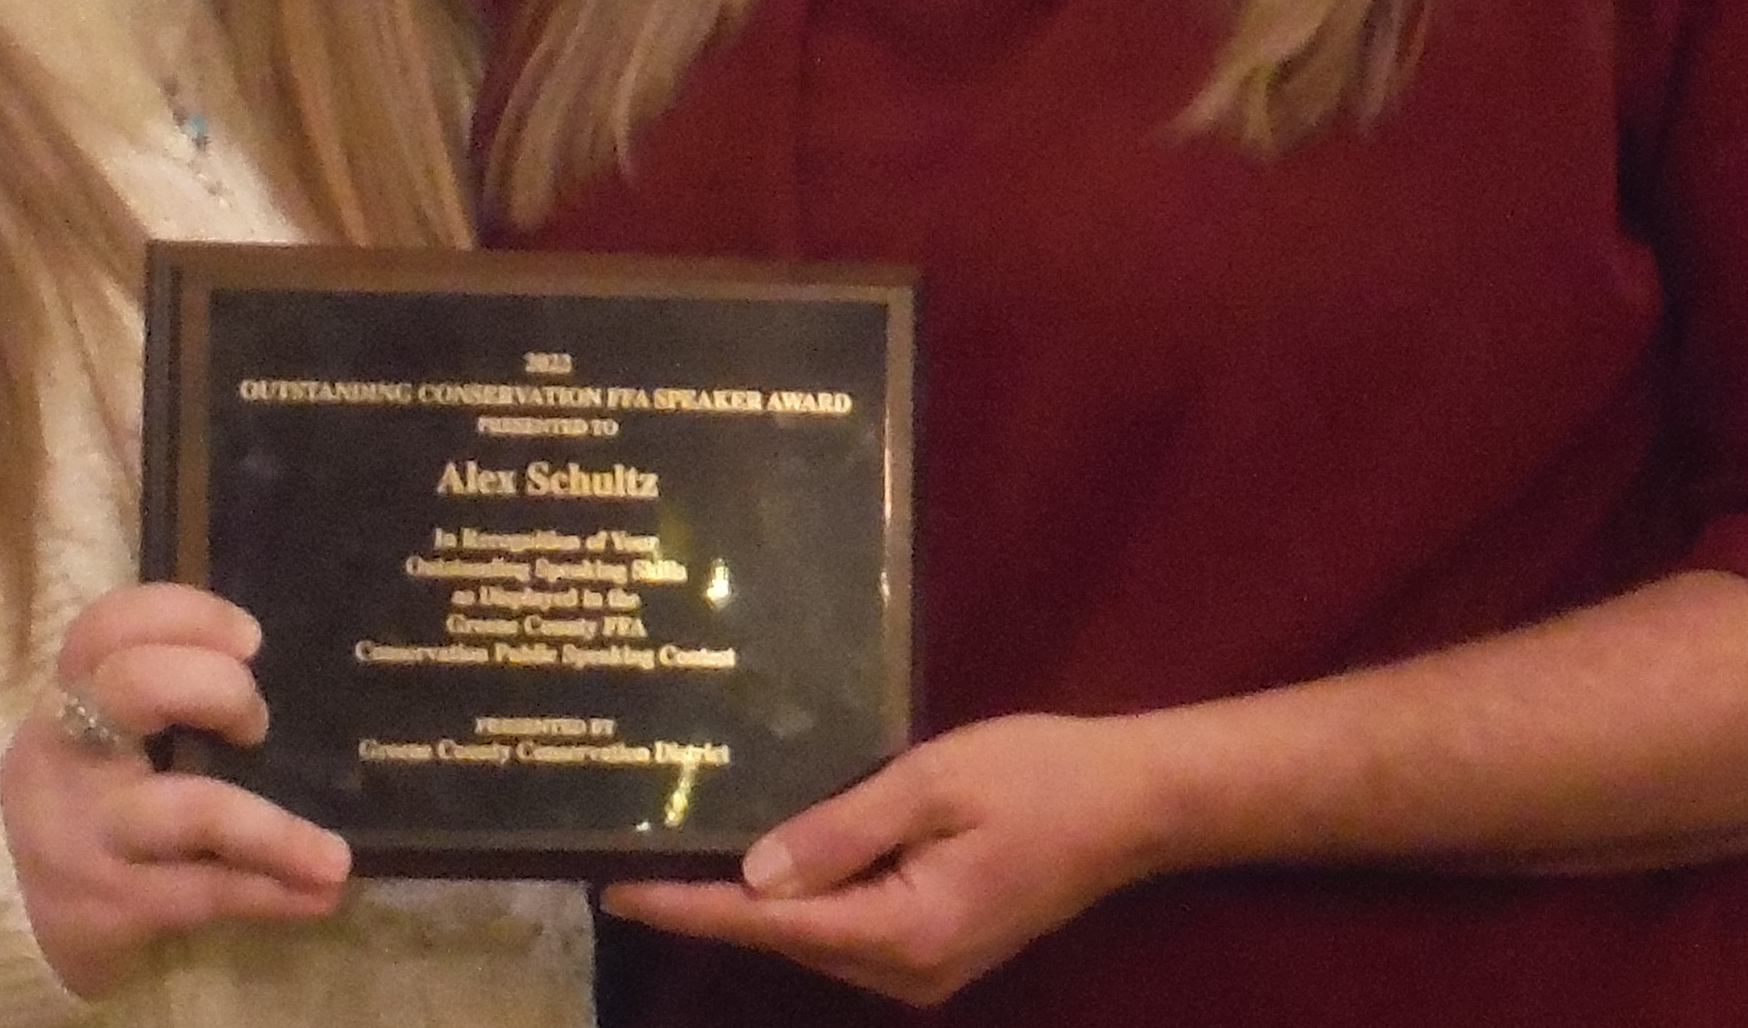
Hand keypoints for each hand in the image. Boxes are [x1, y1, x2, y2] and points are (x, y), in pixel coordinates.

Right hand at [0, 581, 351, 996]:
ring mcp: (86, 831)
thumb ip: (158, 696)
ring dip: (276, 830)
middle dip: (218, 688)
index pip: (108, 625)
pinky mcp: (107, 904)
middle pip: (136, 686)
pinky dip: (271, 891)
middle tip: (257, 724)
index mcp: (68, 695)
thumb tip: (284, 676)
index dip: (186, 615)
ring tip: (334, 856)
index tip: (251, 638)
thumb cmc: (78, 797)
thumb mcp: (93, 734)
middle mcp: (68, 752)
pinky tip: (318, 894)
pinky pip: (204, 891)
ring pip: (190, 810)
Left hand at [604, 714, 1149, 1007]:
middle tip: (629, 851)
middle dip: (708, 902)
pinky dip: (800, 899)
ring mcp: (925, 967)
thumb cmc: (1037, 777)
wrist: (1132, 804)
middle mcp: (909, 971)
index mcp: (905, 932)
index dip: (689, 905)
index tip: (615, 887)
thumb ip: (843, 830)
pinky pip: (847, 928)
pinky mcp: (936, 945)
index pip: (770, 924)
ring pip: (813, 938)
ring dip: (749, 903)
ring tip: (676, 852)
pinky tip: (763, 860)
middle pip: (785, 939)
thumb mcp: (933, 783)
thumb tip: (756, 875)